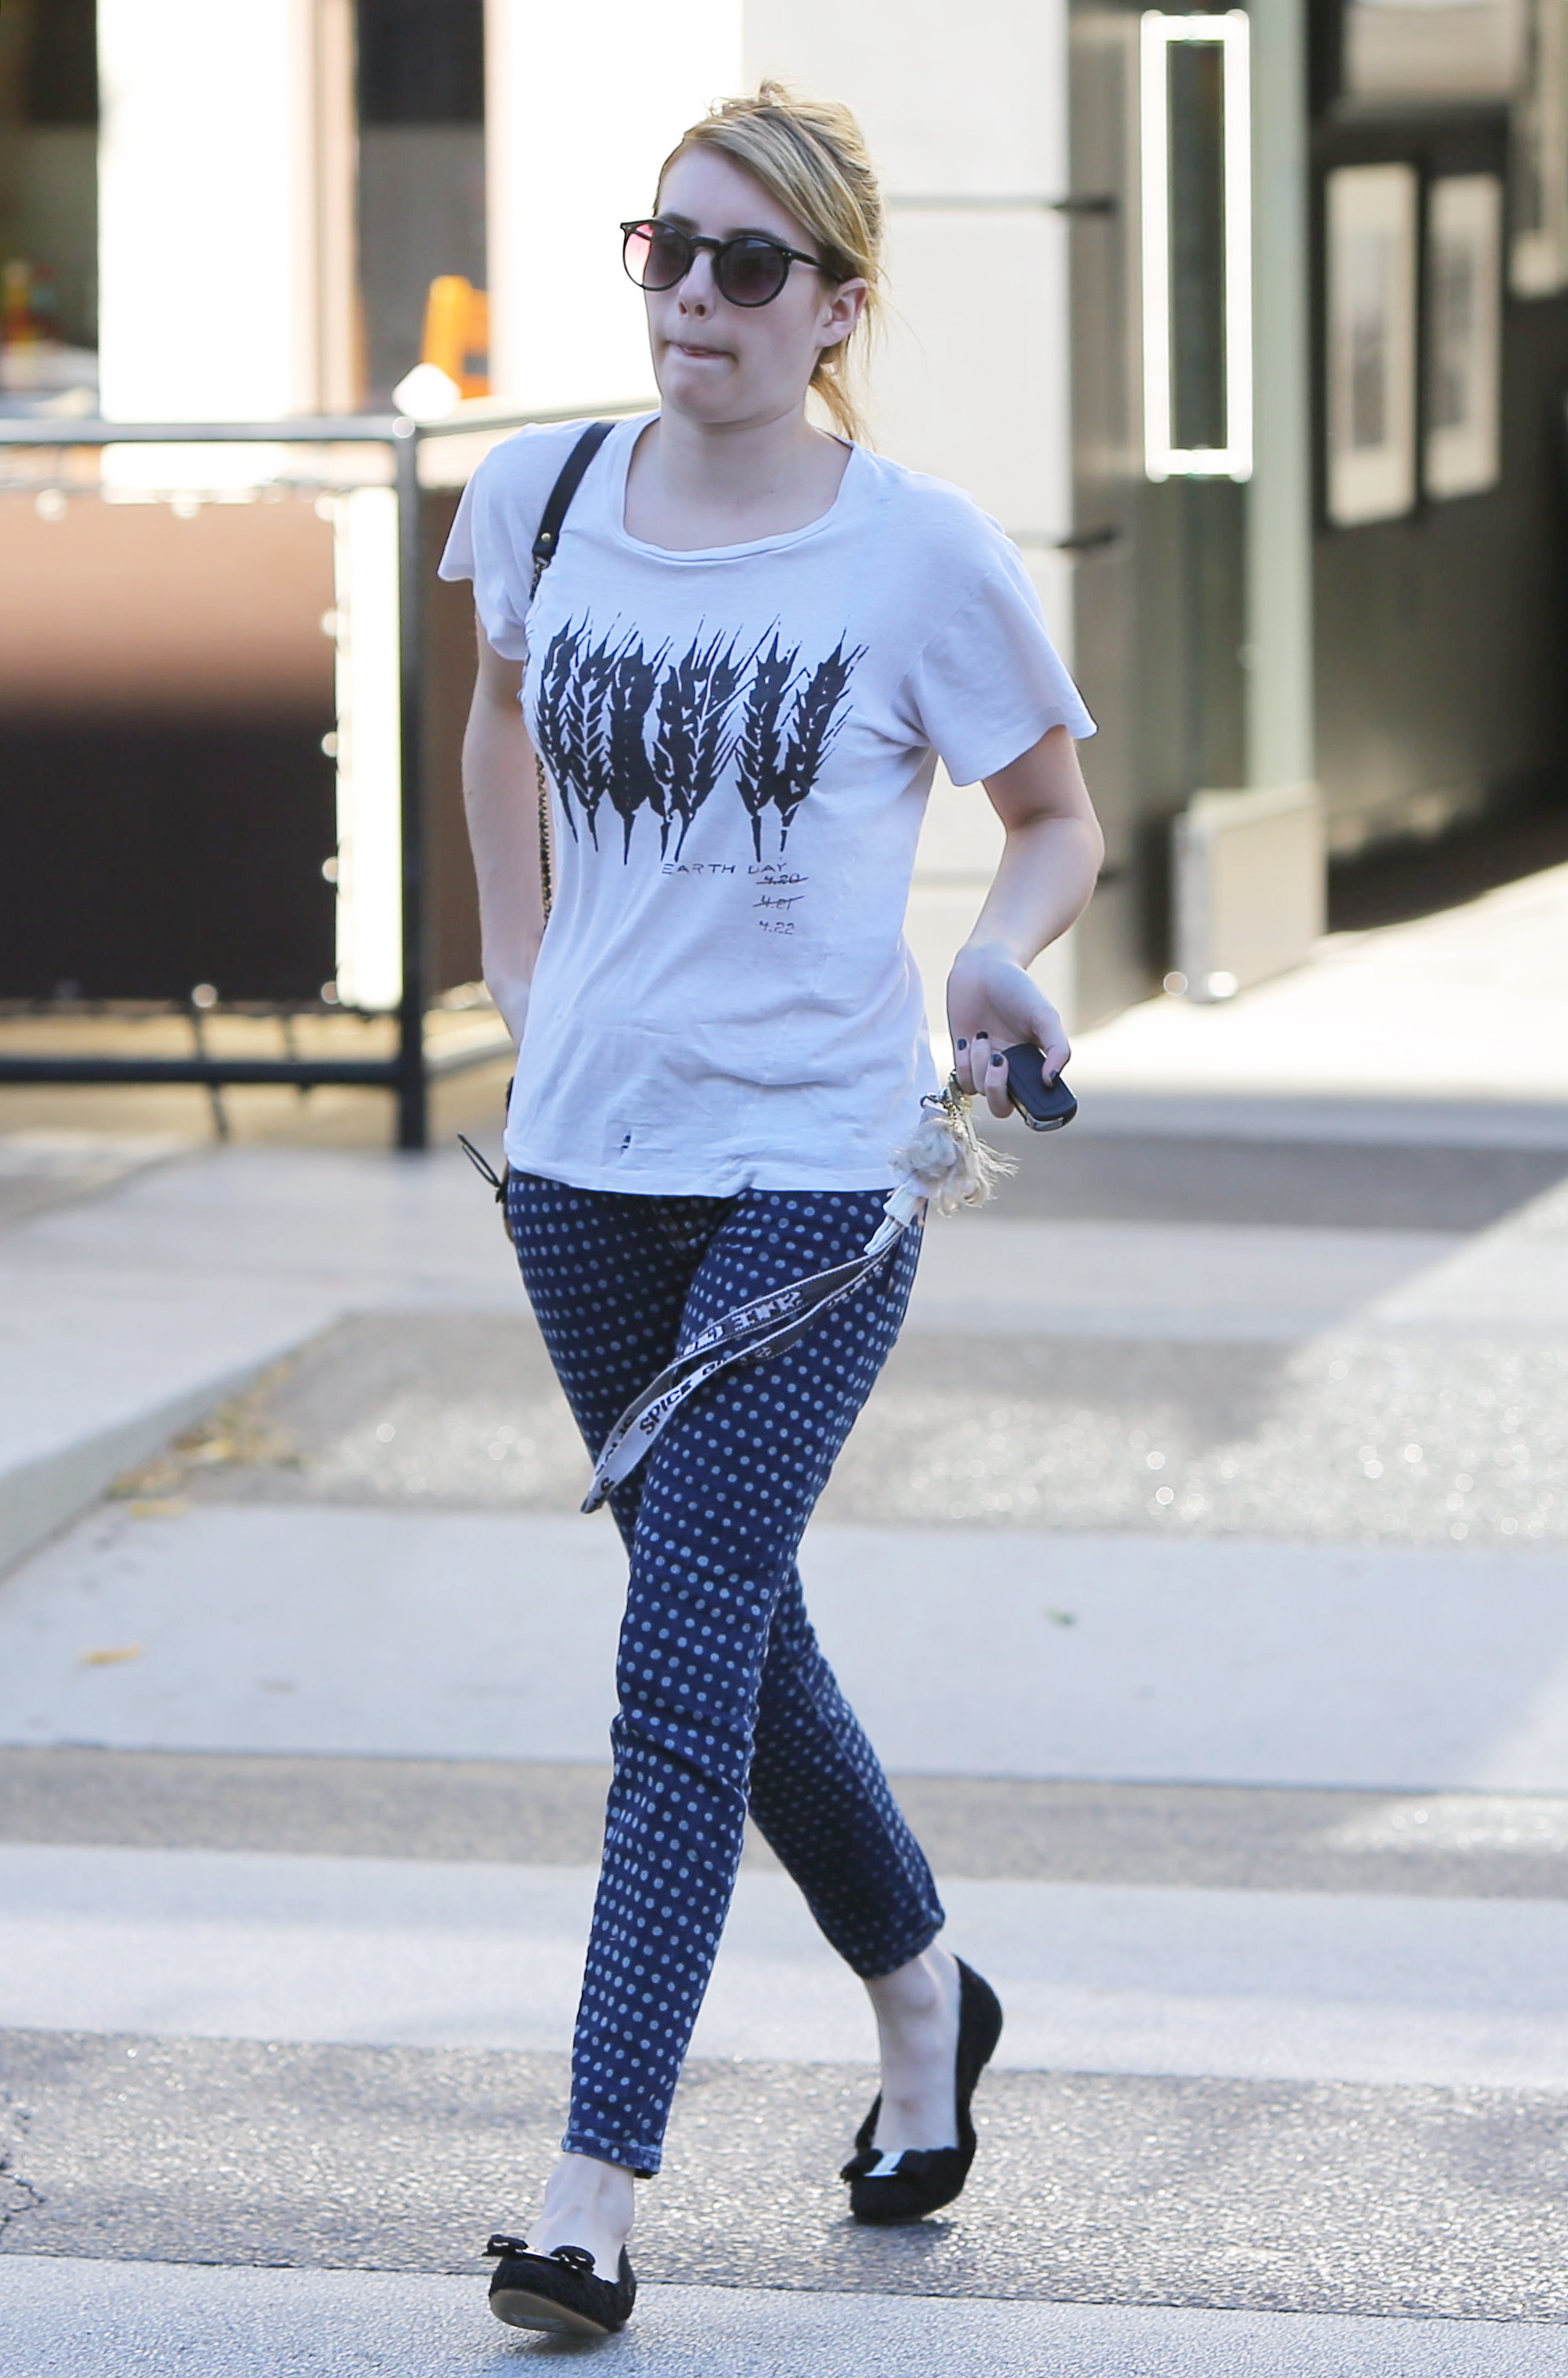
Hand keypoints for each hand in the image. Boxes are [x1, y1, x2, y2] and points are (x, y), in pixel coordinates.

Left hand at [946, 941, 1069, 1119]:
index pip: (1034, 1102)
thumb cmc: (1019, 989)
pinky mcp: (963, 1059)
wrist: (984, 968)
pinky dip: (964, 1064)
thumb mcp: (1046, 1017)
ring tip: (983, 1035)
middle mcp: (1010, 1070)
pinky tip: (969, 1039)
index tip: (1029, 1088)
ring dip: (979, 1065)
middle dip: (998, 1090)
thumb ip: (1058, 1049)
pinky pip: (961, 1080)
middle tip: (999, 1060)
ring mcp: (984, 1066)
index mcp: (1033, 1064)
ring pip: (980, 1091)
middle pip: (1002, 1107)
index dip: (1031, 1106)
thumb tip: (1051, 1080)